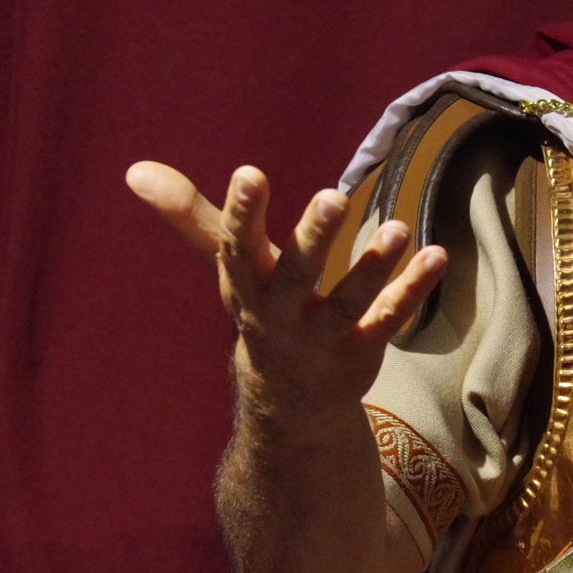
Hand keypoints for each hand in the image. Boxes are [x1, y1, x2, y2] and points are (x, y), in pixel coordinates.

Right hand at [125, 161, 447, 422]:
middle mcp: (281, 314)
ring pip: (352, 301)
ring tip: (400, 229)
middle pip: (296, 274)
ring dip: (375, 265)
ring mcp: (323, 337)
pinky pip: (390, 318)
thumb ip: (191, 216)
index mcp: (246, 287)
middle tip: (333, 195)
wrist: (285, 402)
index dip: (242, 213)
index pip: (237, 248)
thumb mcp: (228, 266)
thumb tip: (135, 169)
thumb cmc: (258, 308)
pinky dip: (413, 288)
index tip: (249, 172)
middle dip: (313, 237)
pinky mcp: (361, 350)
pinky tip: (438, 254)